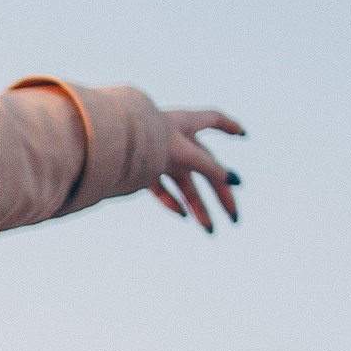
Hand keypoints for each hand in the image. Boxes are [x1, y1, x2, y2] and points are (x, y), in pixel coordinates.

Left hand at [150, 108, 245, 232]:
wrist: (107, 146)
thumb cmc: (146, 142)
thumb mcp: (184, 154)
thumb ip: (209, 167)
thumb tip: (234, 181)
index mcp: (186, 126)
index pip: (213, 119)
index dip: (228, 125)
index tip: (243, 134)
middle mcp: (175, 142)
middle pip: (207, 170)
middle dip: (221, 195)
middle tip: (234, 218)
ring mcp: (158, 158)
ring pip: (185, 185)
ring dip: (199, 207)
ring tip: (209, 230)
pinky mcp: (142, 172)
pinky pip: (161, 189)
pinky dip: (171, 201)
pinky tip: (182, 215)